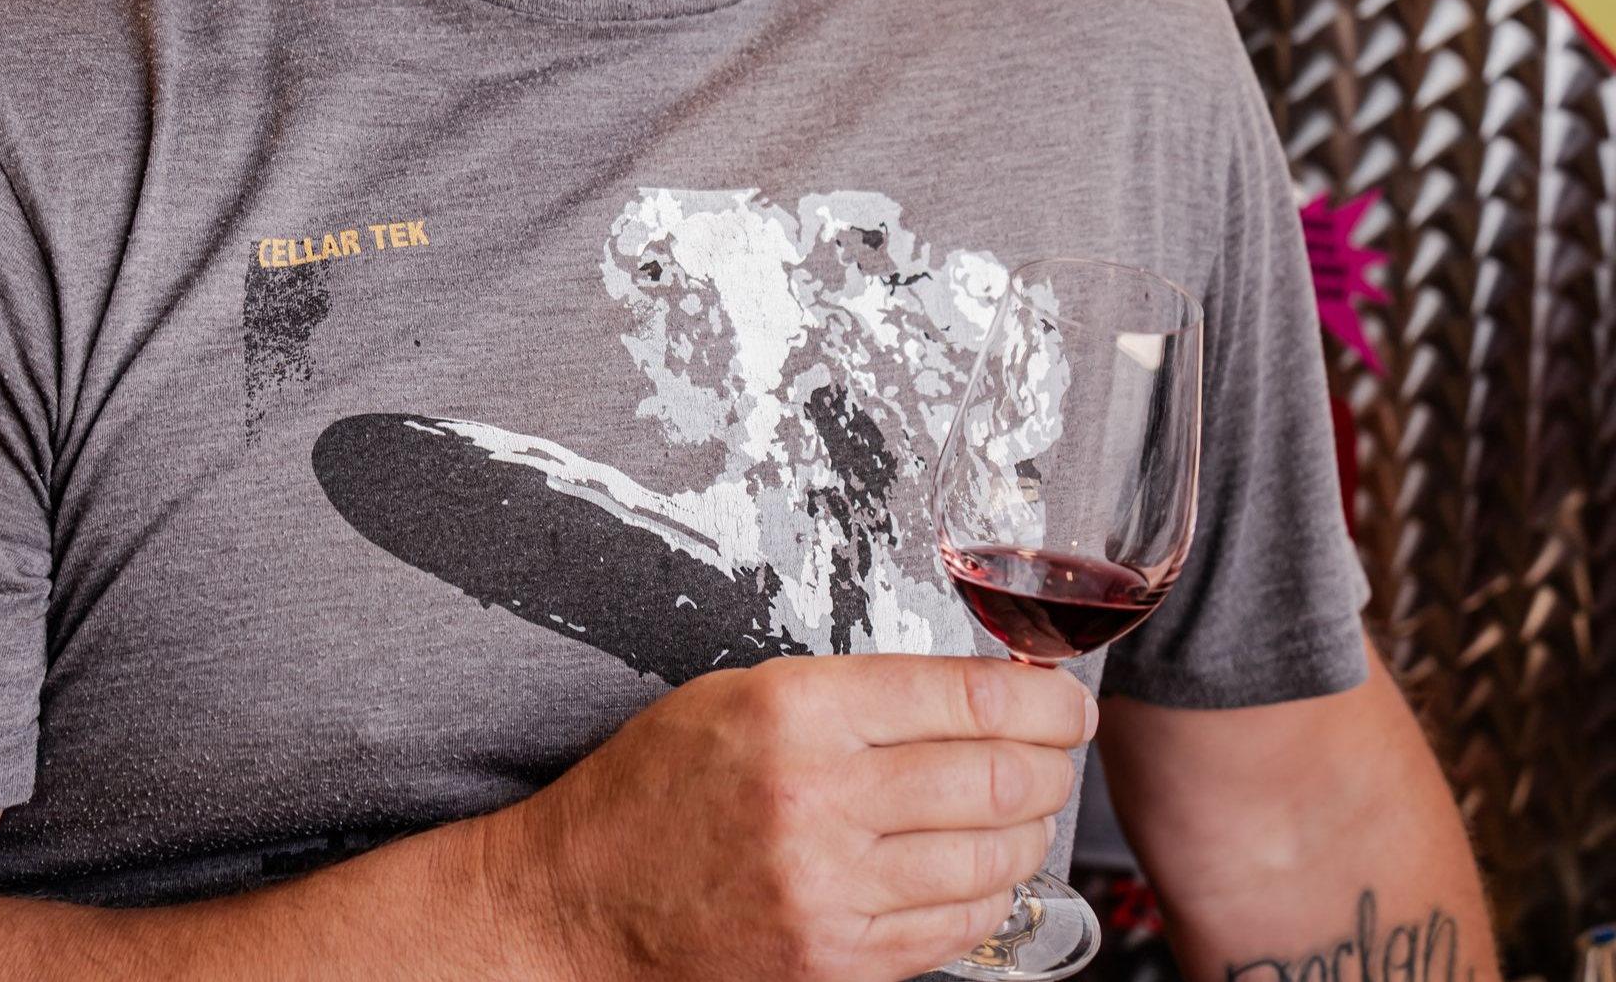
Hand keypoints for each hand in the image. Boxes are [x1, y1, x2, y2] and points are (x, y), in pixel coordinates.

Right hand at [491, 652, 1094, 981]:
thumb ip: (854, 694)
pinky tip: (983, 869)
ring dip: (1030, 830)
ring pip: (989, 859)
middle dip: (1050, 760)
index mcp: (796, 712)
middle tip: (1059, 747)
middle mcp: (820, 800)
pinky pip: (955, 930)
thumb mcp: (743, 694)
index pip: (963, 695)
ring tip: (1026, 805)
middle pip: (994, 778)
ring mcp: (832, 892)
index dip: (1039, 694)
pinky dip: (989, 895)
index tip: (1064, 695)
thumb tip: (967, 694)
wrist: (584, 897)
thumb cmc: (657, 784)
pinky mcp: (837, 961)